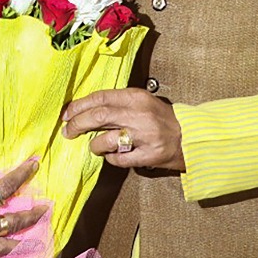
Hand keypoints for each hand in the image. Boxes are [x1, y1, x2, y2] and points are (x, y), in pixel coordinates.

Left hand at [62, 88, 184, 170]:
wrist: (190, 136)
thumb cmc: (162, 119)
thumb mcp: (142, 102)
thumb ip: (118, 103)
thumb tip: (85, 109)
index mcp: (137, 98)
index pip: (100, 97)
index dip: (79, 105)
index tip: (67, 113)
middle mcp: (140, 115)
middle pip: (99, 116)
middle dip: (78, 124)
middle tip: (68, 131)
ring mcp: (144, 136)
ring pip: (106, 140)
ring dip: (94, 145)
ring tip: (94, 146)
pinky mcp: (148, 155)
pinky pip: (119, 159)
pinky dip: (110, 159)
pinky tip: (111, 156)